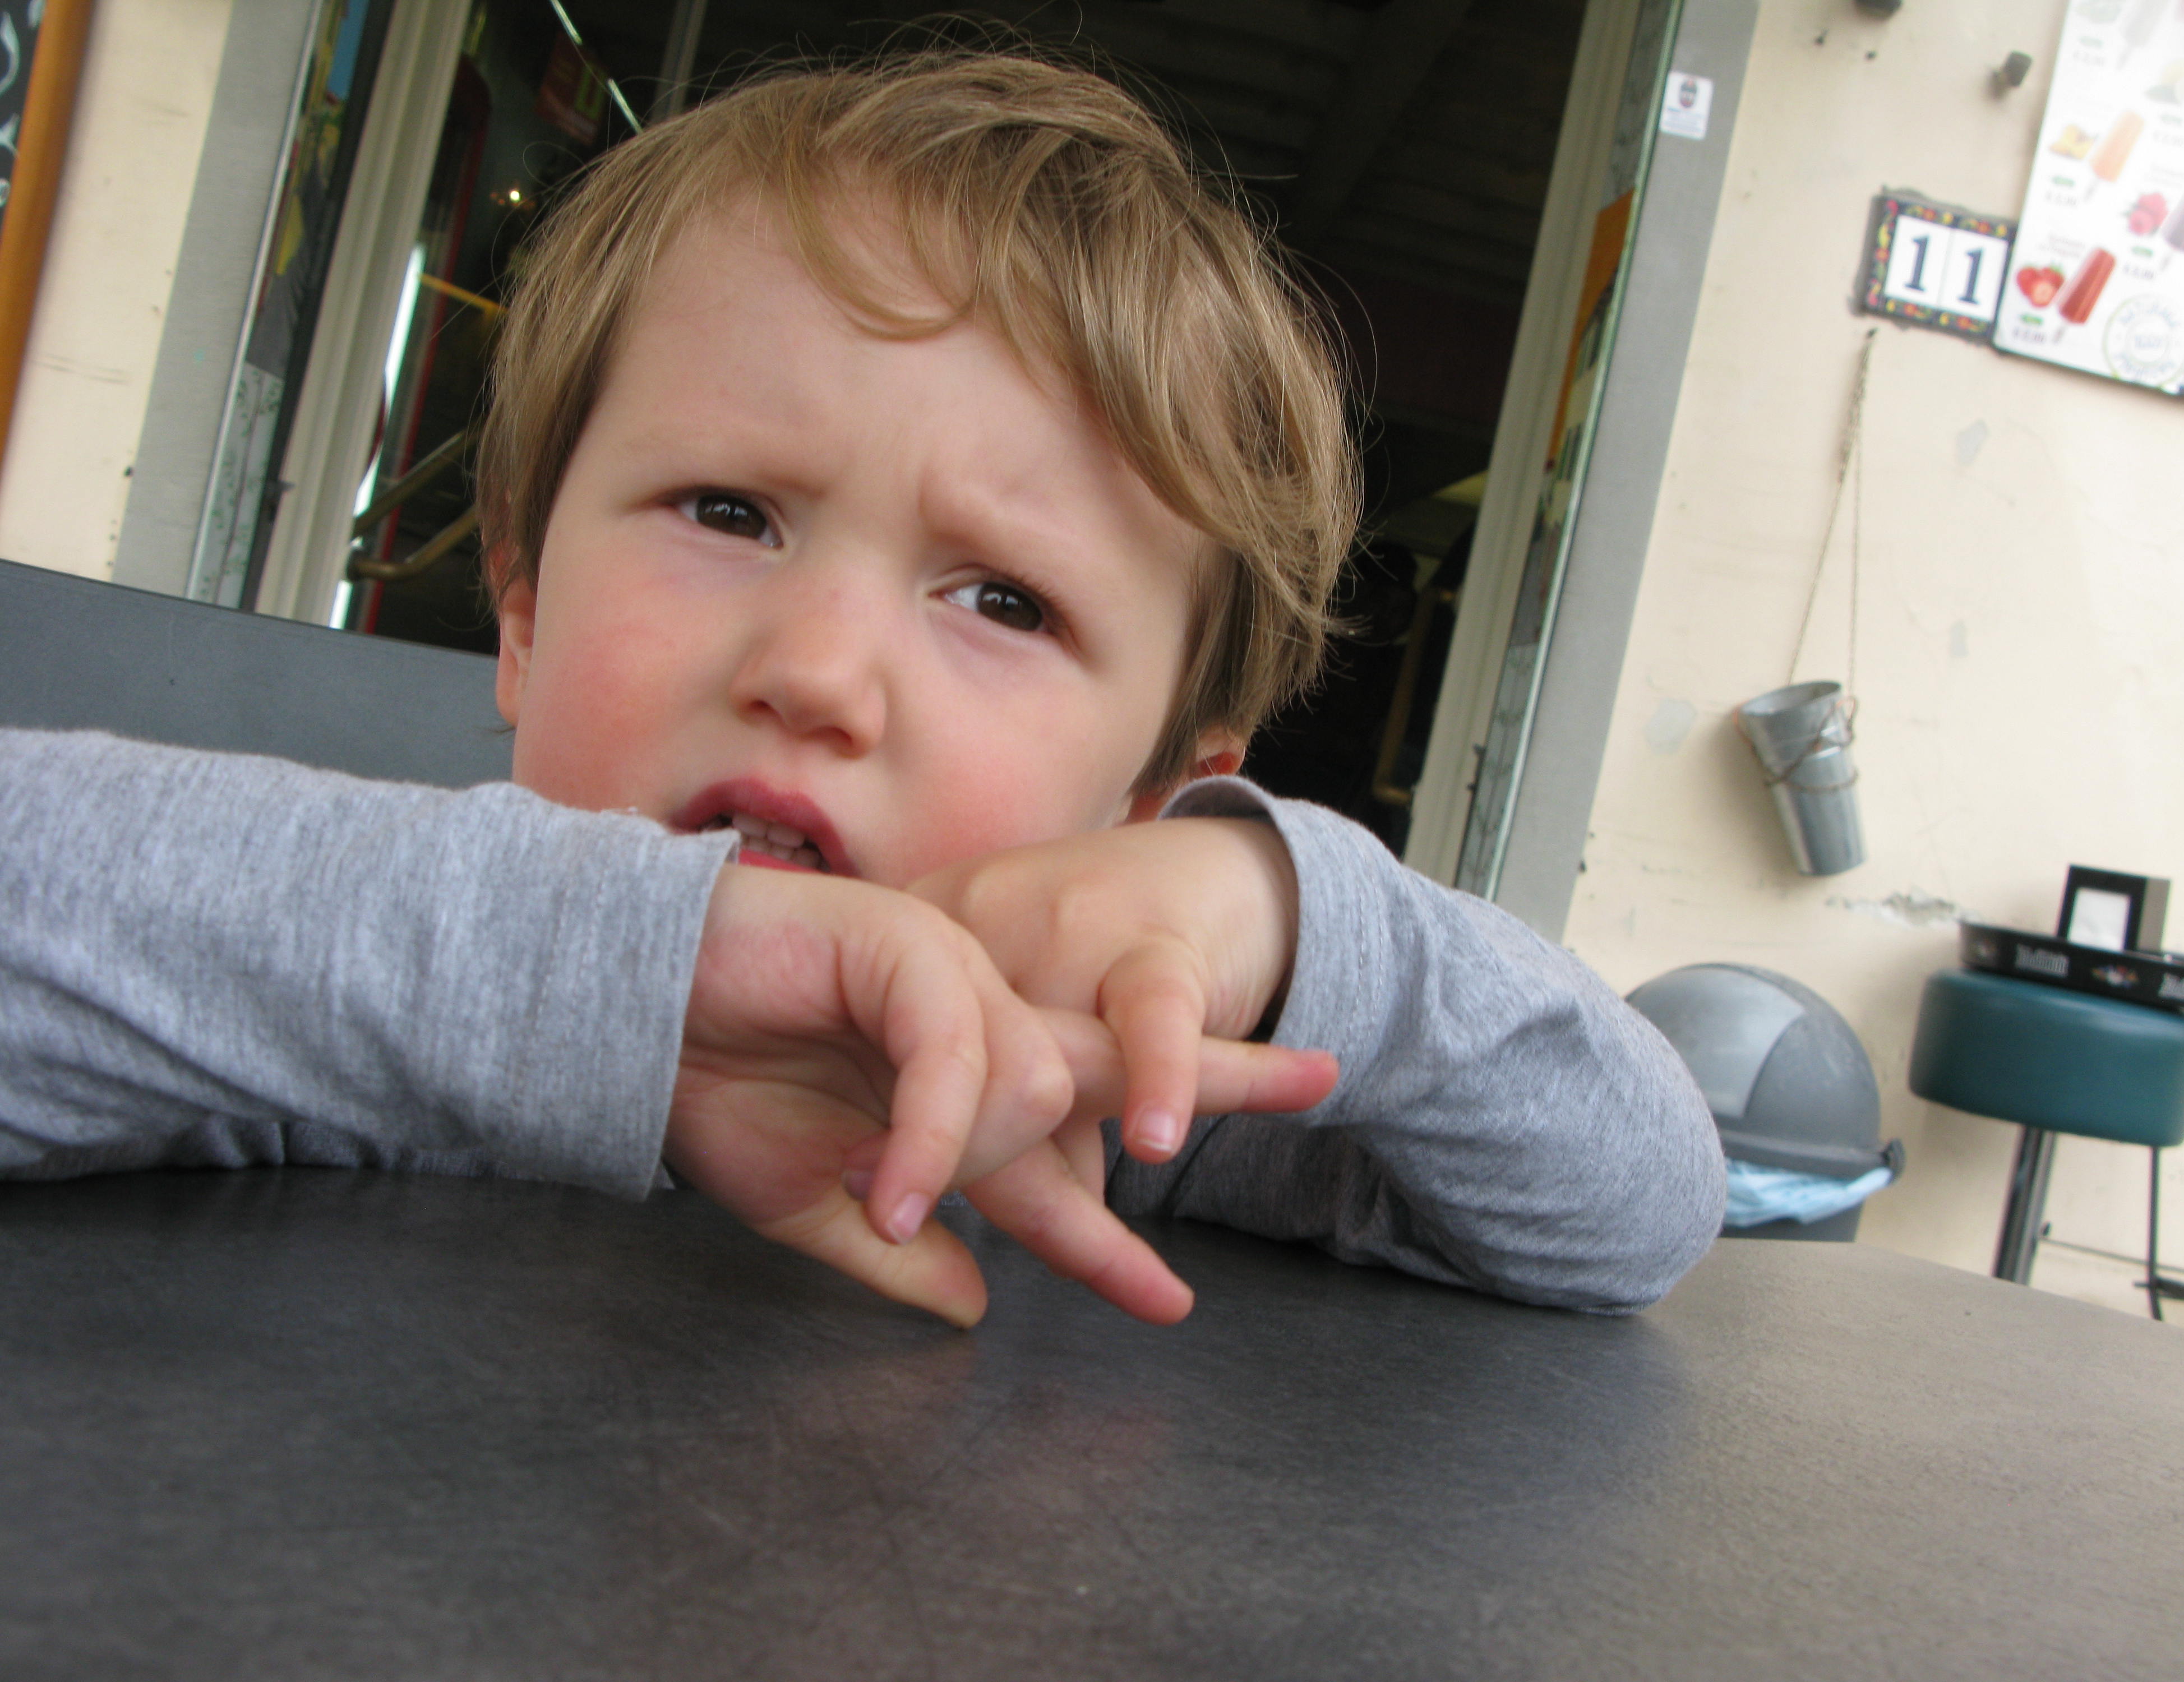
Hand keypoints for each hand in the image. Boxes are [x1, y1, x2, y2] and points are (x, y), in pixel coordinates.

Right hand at [659, 864, 1330, 1327]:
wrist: (629, 1008)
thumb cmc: (712, 1085)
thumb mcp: (811, 1202)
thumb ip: (896, 1251)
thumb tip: (972, 1304)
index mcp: (956, 1081)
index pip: (1064, 1152)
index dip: (1110, 1237)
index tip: (1170, 1302)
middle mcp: (973, 1022)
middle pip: (1113, 1060)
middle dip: (1217, 1075)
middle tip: (1318, 1076)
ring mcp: (946, 976)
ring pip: (1030, 1080)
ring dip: (976, 1156)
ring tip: (881, 1192)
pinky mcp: (905, 946)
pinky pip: (956, 1052)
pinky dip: (930, 1129)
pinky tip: (888, 1184)